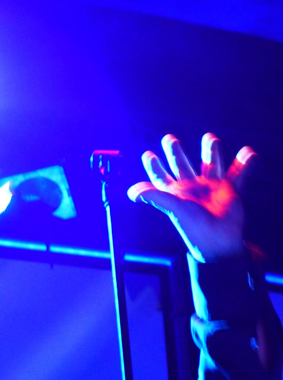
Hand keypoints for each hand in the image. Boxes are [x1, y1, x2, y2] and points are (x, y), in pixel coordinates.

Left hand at [127, 133, 256, 262]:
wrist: (219, 242)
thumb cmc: (194, 228)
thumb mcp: (173, 208)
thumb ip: (154, 197)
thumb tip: (131, 192)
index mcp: (176, 194)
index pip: (161, 178)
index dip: (154, 167)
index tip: (148, 155)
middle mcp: (192, 189)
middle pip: (181, 166)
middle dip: (175, 152)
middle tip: (168, 138)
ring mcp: (211, 189)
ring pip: (210, 165)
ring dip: (211, 151)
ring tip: (210, 137)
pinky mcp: (230, 192)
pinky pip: (238, 174)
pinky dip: (244, 164)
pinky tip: (248, 153)